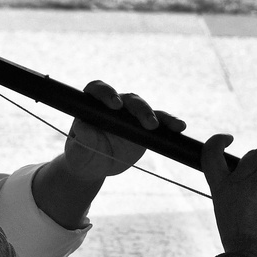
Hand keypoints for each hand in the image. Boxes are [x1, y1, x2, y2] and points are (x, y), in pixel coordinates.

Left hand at [61, 81, 185, 179]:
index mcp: (94, 105)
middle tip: (145, 122)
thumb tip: (82, 126)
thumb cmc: (83, 156)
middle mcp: (114, 106)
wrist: (95, 166)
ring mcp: (131, 115)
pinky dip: (169, 123)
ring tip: (158, 127)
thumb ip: (81, 138)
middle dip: (138, 108)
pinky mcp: (145, 126)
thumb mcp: (78, 151)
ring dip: (154, 115)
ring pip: (144, 108)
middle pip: (128, 99)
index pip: (98, 90)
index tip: (115, 105)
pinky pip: (160, 121)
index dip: (107, 93)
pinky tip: (179, 127)